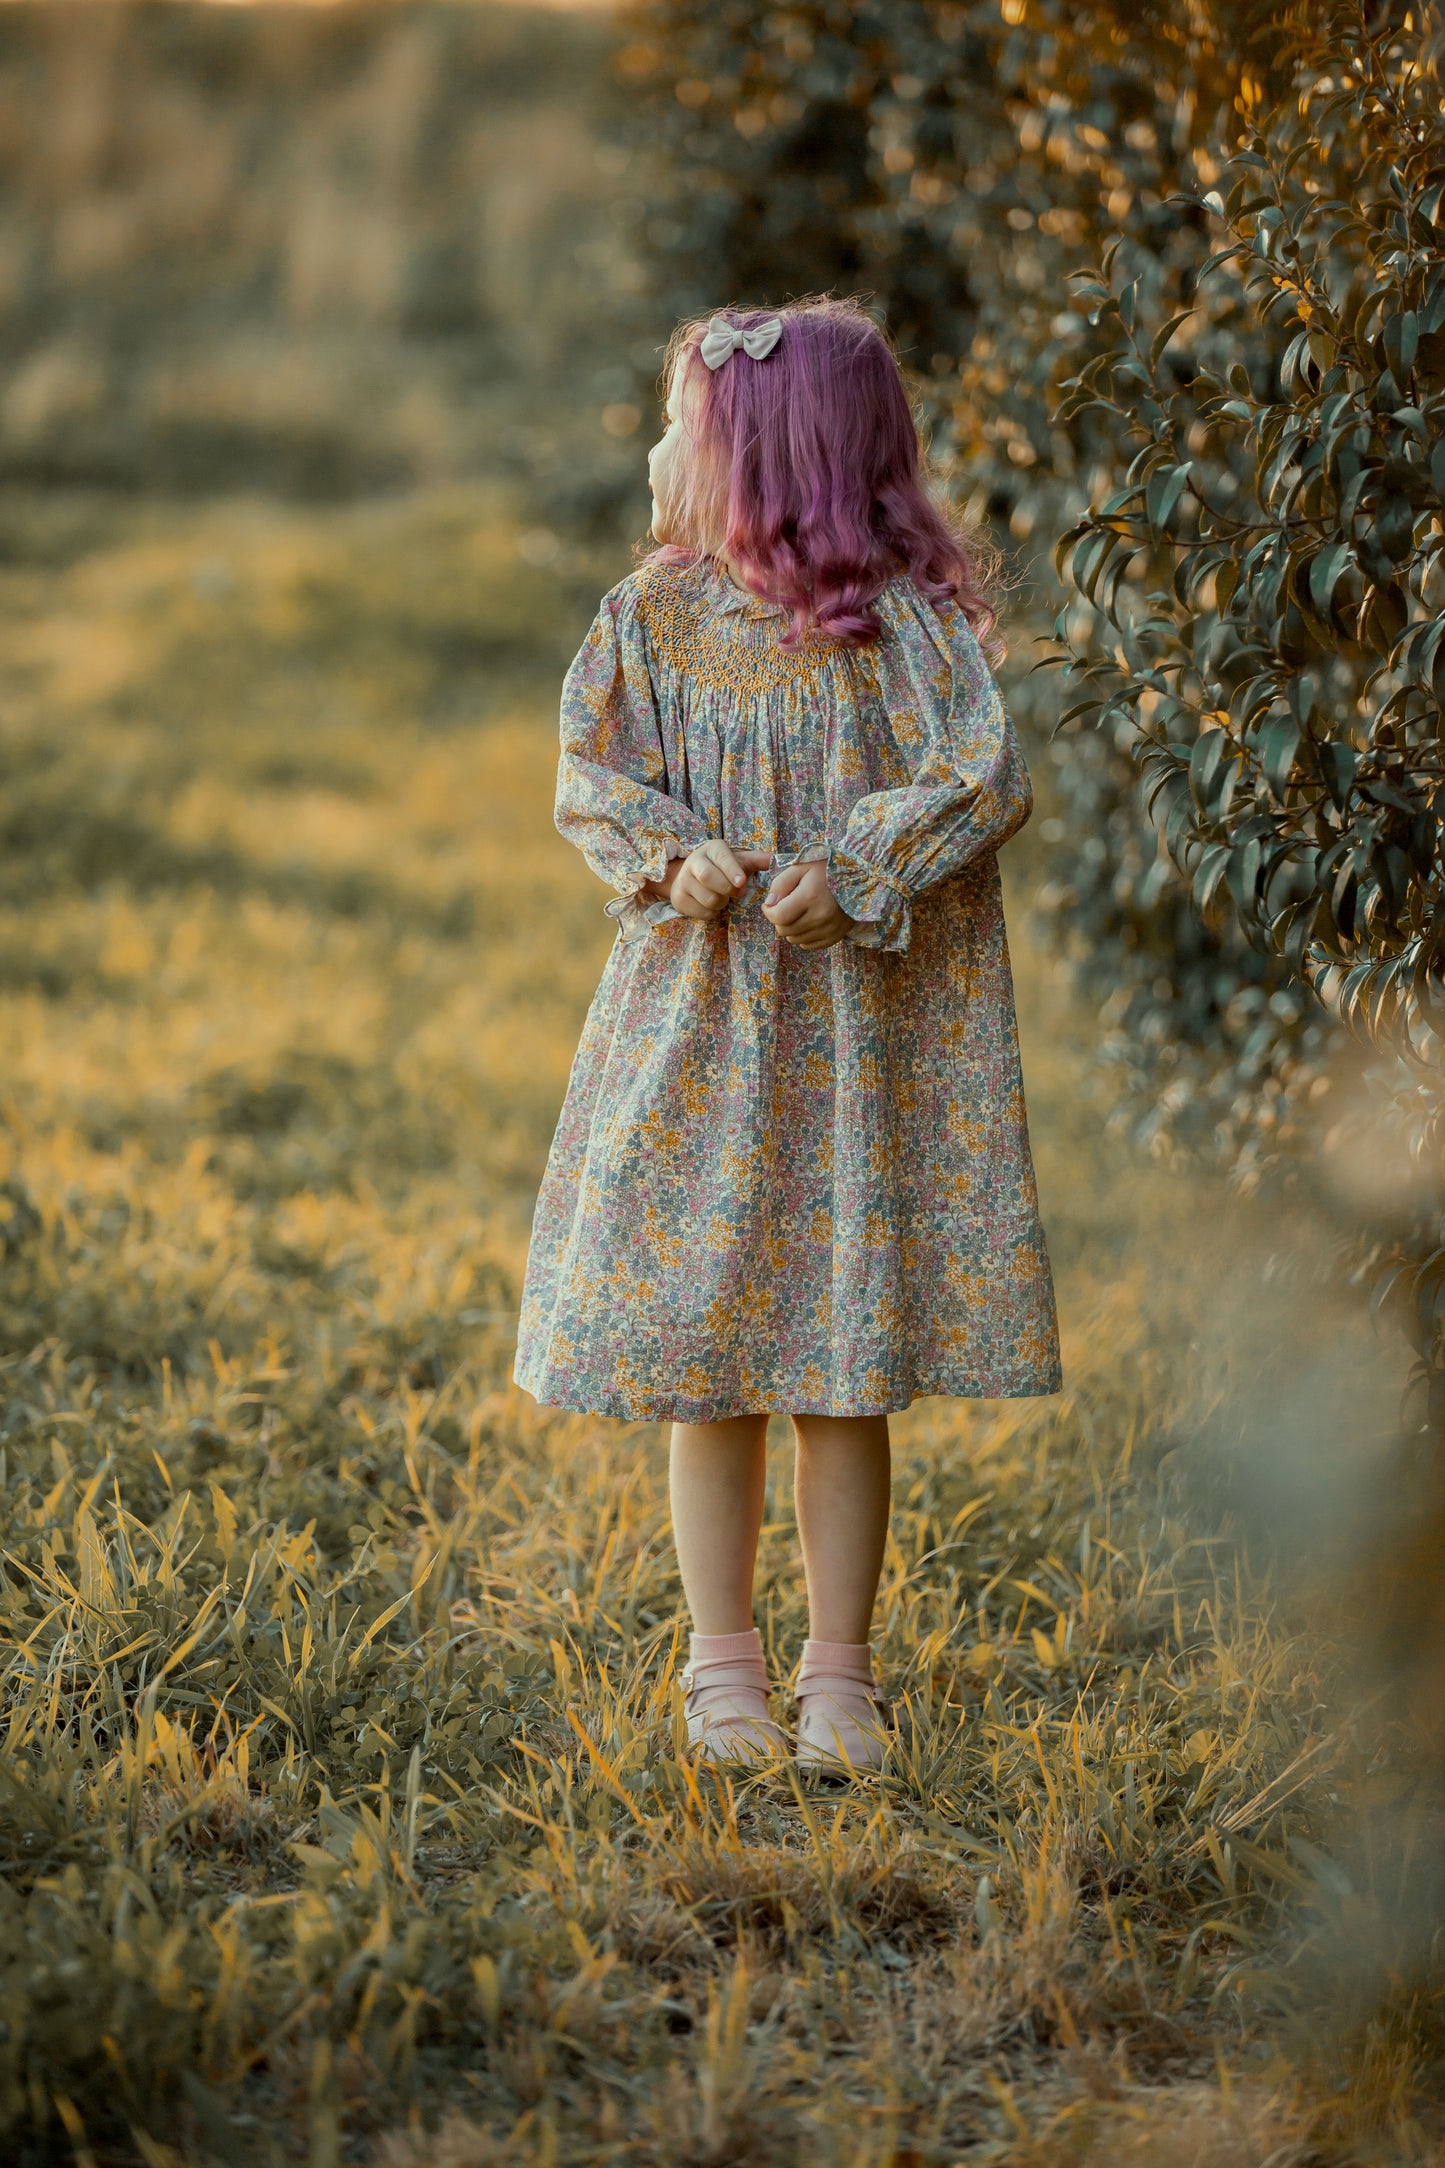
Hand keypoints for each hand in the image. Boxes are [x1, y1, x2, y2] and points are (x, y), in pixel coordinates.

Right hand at [646, 841, 771, 920]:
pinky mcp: (678, 898)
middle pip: (709, 878)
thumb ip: (756, 860)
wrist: (691, 877)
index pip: (721, 858)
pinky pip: (702, 912)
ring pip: (708, 899)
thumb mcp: (739, 861)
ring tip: (722, 896)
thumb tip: (774, 860)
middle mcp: (693, 861)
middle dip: (727, 889)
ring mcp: (683, 880)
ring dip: (722, 902)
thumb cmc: (722, 868)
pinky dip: (712, 912)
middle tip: (736, 892)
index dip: (732, 870)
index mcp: (711, 849)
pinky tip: (710, 903)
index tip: (741, 882)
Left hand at [763, 860, 855, 949]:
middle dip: (779, 919)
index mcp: (810, 897)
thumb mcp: (800, 867)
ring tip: (799, 912)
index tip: (770, 904)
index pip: (778, 917)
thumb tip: (769, 904)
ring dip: (791, 928)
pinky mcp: (835, 937)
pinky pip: (808, 945)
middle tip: (786, 906)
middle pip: (784, 930)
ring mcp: (829, 929)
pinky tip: (809, 922)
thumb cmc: (826, 869)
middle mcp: (820, 917)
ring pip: (794, 940)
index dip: (768, 912)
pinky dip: (803, 936)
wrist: (860, 878)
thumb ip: (780, 884)